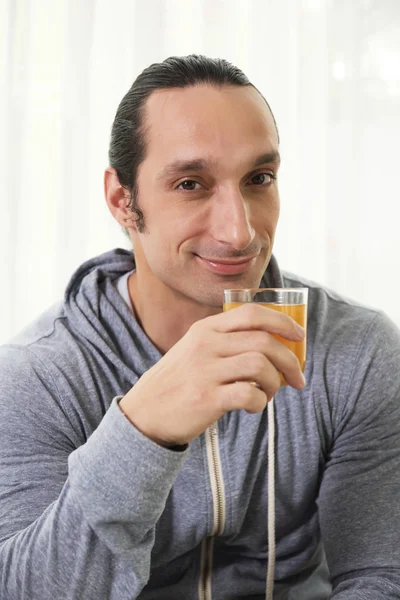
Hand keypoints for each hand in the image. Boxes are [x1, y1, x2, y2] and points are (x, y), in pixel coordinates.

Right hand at [119, 304, 305, 446]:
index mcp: (206, 328)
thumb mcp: (195, 349)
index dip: (283, 322)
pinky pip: (250, 395)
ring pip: (261, 366)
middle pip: (264, 341)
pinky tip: (252, 407)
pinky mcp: (207, 399)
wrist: (144, 413)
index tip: (299, 336)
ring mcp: (205, 371)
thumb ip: (226, 341)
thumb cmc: (178, 381)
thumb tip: (274, 346)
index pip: (252, 313)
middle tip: (297, 378)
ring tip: (269, 394)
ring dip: (275, 383)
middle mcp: (206, 344)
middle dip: (290, 360)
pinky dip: (260, 403)